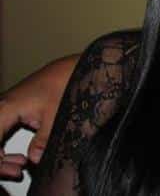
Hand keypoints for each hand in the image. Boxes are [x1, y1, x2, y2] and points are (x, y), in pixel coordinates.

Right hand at [0, 55, 77, 178]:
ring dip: (1, 155)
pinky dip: (4, 147)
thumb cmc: (65, 83)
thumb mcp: (56, 116)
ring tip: (20, 165)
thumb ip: (43, 140)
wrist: (75, 67)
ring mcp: (4, 107)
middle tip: (17, 169)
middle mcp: (1, 106)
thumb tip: (34, 159)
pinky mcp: (11, 109)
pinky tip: (21, 157)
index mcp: (5, 107)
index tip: (14, 168)